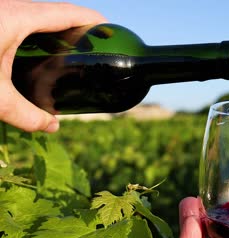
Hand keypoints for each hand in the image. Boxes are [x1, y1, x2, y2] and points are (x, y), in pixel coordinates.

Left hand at [0, 0, 105, 132]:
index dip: (95, 20)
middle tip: (94, 50)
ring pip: (37, 16)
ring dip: (57, 31)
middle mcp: (10, 8)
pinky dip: (38, 34)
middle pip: (56, 13)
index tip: (112, 31)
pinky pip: (22, 21)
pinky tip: (39, 53)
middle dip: (79, 28)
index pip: (69, 12)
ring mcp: (0, 12)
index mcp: (18, 17)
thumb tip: (52, 127)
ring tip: (71, 53)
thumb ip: (25, 114)